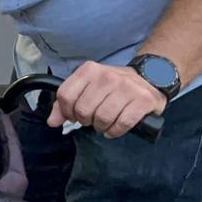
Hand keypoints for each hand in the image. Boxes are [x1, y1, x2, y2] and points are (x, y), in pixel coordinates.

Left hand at [47, 61, 166, 138]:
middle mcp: (106, 76)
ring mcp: (126, 87)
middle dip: (86, 121)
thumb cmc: (113, 86)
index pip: (65, 95)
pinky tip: (115, 128)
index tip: (73, 116)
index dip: (66, 112)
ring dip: (102, 127)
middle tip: (93, 119)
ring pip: (102, 118)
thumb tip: (52, 122)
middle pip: (83, 109)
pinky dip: (116, 131)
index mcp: (89, 70)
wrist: (149, 78)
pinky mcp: (143, 100)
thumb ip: (67, 103)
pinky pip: (122, 123)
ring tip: (105, 124)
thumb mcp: (88, 87)